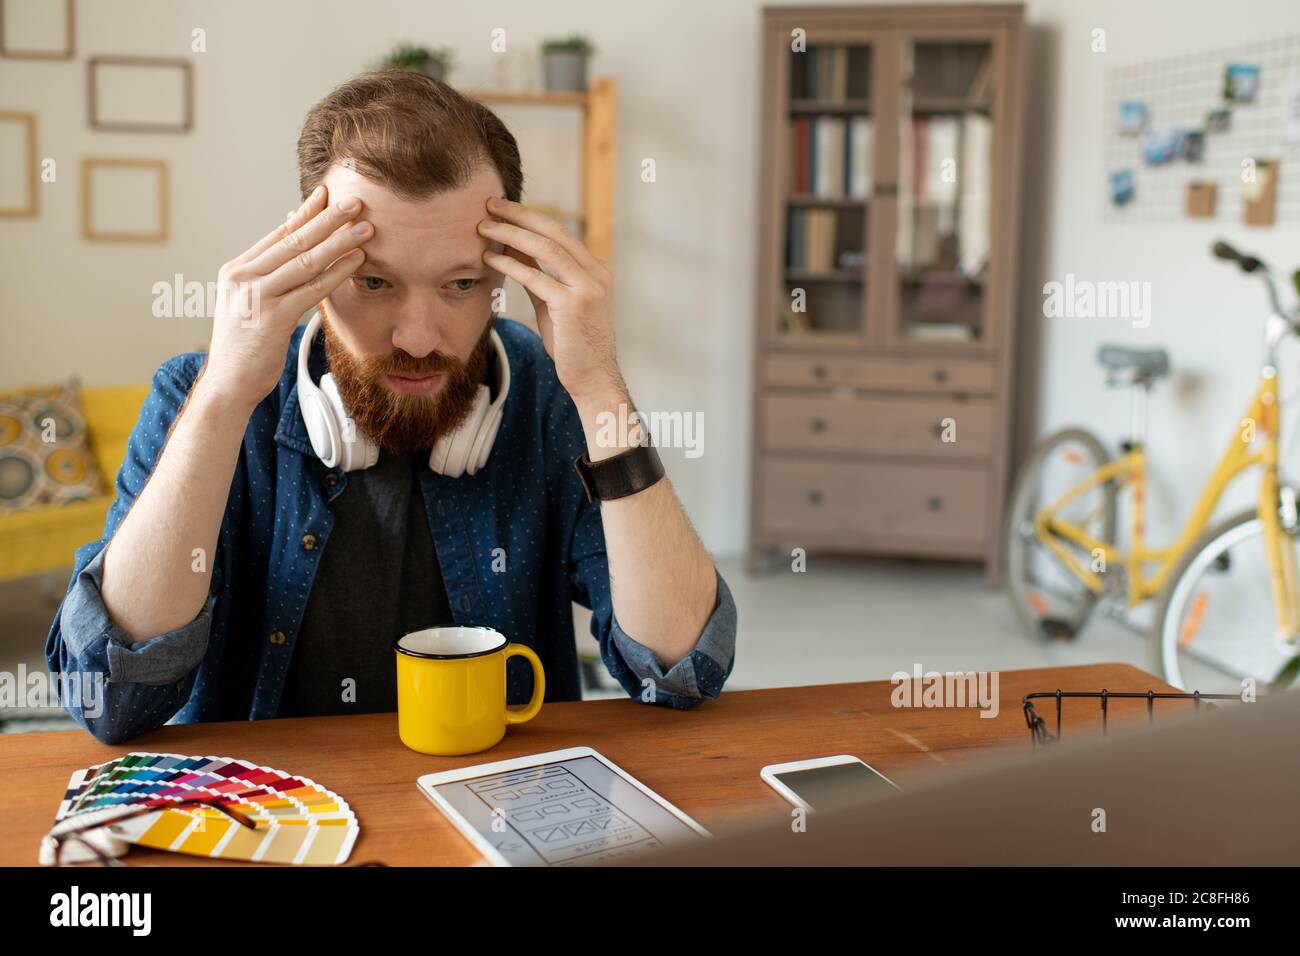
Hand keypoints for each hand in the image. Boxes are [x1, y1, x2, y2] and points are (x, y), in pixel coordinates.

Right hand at [201, 186, 370, 411]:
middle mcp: (242, 278)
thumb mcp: (250, 305)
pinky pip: (312, 290)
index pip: (278, 235)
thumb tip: (293, 255)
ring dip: (339, 241)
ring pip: (305, 261)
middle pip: (293, 240)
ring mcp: (256, 297)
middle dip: (327, 218)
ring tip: (366, 227)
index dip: (305, 214)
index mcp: (236, 270)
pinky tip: (357, 261)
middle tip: (355, 200)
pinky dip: (336, 273)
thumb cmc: (246, 347)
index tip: (327, 194)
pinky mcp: (272, 318)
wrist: (228, 384)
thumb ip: (269, 280)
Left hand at [477, 197, 620, 401]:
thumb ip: (541, 279)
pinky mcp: (574, 305)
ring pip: (545, 248)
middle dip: (519, 214)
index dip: (530, 217)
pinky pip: (536, 277)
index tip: (504, 208)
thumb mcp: (557, 305)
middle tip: (490, 203)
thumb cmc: (574, 345)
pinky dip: (511, 264)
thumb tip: (515, 253)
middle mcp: (596, 273)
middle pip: (554, 231)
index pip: (560, 233)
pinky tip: (490, 258)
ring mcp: (588, 287)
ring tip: (484, 227)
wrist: (593, 378)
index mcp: (596, 270)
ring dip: (511, 233)